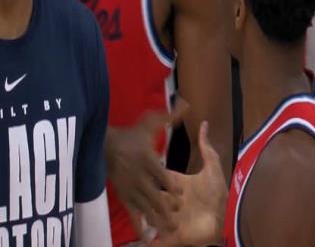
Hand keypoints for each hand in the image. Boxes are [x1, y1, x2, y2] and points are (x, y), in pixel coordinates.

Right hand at [106, 100, 186, 232]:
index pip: (160, 174)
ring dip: (158, 218)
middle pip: (154, 194)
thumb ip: (171, 116)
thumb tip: (188, 103)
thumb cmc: (132, 133)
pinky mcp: (126, 198)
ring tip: (170, 228)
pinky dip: (140, 226)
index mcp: (148, 160)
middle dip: (166, 205)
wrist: (105, 146)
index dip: (169, 183)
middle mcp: (140, 177)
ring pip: (147, 207)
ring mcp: (132, 189)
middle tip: (177, 214)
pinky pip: (133, 214)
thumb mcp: (151, 121)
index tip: (179, 191)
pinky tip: (147, 238)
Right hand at [153, 122, 227, 246]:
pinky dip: (149, 241)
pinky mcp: (172, 236)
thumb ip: (206, 146)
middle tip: (144, 192)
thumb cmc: (219, 191)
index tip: (144, 167)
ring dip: (148, 217)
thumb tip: (204, 123)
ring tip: (143, 215)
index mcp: (180, 185)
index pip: (162, 178)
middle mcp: (174, 201)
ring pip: (152, 217)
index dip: (155, 175)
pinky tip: (143, 239)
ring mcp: (172, 219)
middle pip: (154, 197)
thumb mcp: (212, 166)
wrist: (226, 217)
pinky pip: (156, 240)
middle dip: (149, 196)